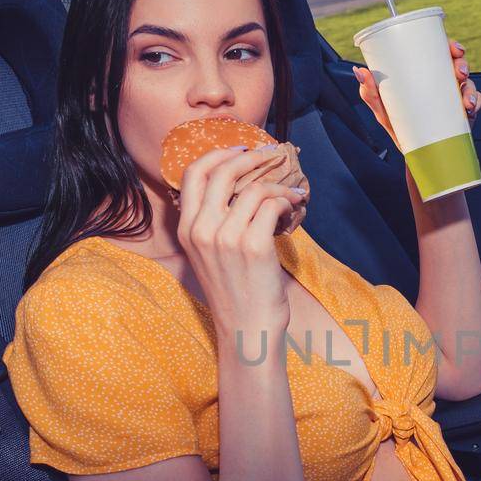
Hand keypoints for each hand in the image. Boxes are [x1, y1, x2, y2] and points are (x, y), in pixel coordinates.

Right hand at [174, 145, 307, 336]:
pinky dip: (288, 203)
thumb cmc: (236, 293)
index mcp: (187, 229)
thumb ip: (214, 222)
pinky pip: (273, 205)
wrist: (248, 331)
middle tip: (273, 157)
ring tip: (291, 197)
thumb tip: (240, 187)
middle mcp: (202, 230)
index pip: (194, 173)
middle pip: (223, 171)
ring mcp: (227, 238)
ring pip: (255, 188)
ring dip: (279, 187)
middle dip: (252, 158)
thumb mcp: (210, 255)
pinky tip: (293, 211)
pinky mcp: (254, 246)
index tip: (241, 149)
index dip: (219, 154)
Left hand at [353, 40, 480, 146]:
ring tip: (464, 101)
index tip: (453, 48)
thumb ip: (370, 93)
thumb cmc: (399, 127)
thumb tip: (359, 71)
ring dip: (471, 89)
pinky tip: (470, 109)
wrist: (413, 156)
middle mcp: (443, 83)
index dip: (451, 46)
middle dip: (463, 64)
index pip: (441, 53)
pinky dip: (476, 103)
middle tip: (459, 72)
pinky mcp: (464, 115)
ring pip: (470, 84)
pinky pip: (476, 103)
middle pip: (459, 64)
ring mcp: (455, 99)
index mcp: (427, 75)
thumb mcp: (382, 110)